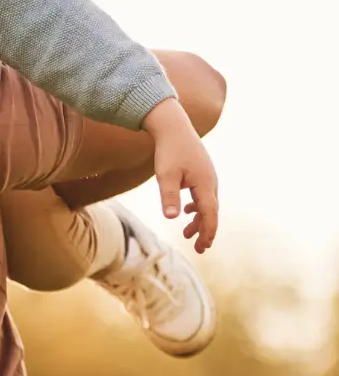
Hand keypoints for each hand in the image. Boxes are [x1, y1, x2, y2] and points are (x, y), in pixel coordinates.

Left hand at [143, 98, 218, 252]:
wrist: (173, 126)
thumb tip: (171, 217)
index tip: (202, 248)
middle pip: (211, 212)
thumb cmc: (168, 150)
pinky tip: (186, 210)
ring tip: (186, 232)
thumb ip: (169, 196)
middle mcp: (211, 182)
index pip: (210, 215)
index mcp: (205, 185)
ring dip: (199, 219)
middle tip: (198, 249)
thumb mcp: (165, 174)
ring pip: (207, 204)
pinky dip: (196, 206)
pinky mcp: (201, 172)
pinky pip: (202, 194)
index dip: (207, 232)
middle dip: (205, 230)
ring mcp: (207, 176)